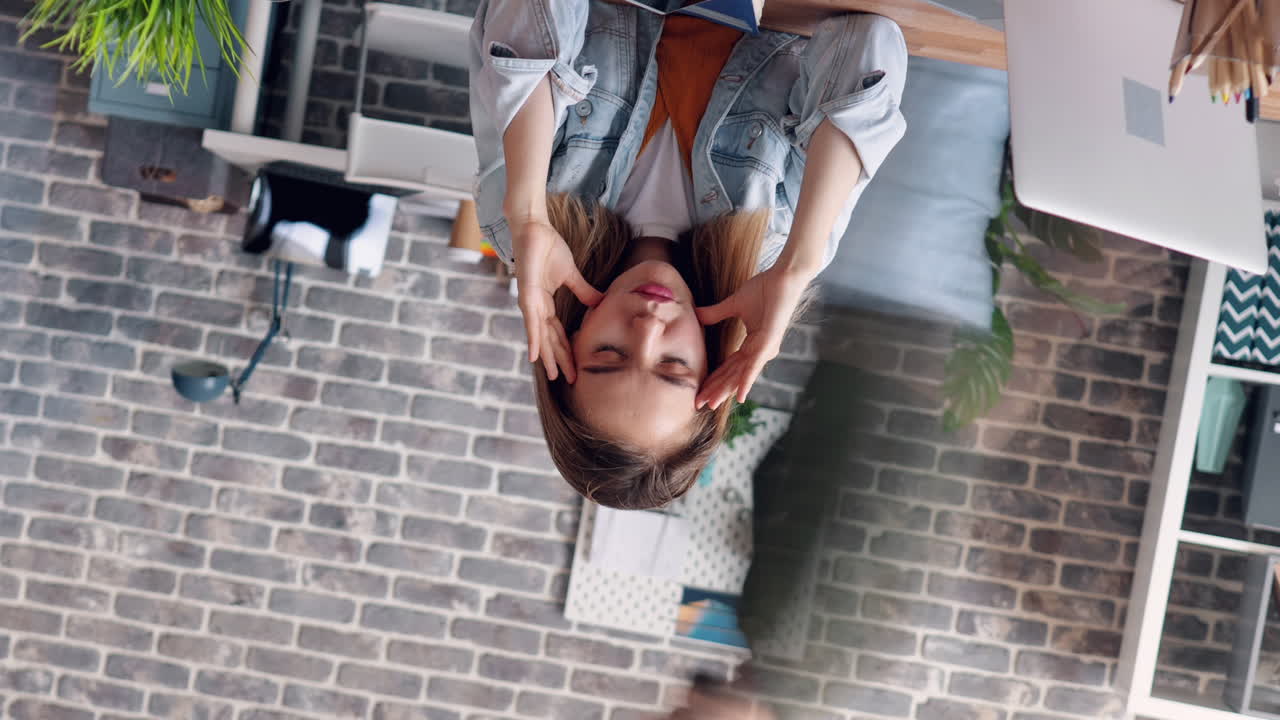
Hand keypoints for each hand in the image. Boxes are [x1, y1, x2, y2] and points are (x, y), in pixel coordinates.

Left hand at [512, 218, 602, 382]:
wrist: (534, 229)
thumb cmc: (548, 248)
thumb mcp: (570, 274)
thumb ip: (583, 291)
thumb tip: (600, 303)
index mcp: (545, 304)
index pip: (558, 333)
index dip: (567, 350)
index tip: (576, 368)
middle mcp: (536, 307)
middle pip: (550, 340)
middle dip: (559, 360)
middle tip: (568, 380)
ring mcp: (530, 303)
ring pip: (541, 336)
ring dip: (548, 357)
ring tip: (554, 375)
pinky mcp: (526, 295)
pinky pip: (531, 322)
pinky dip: (533, 339)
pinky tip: (535, 356)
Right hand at [694, 267, 809, 409]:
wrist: (784, 277)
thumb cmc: (765, 289)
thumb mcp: (734, 304)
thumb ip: (716, 313)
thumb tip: (696, 315)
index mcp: (752, 345)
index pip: (729, 367)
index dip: (714, 379)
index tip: (699, 391)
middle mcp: (760, 351)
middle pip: (733, 375)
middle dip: (715, 390)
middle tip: (698, 404)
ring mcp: (765, 349)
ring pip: (741, 374)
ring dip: (725, 390)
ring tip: (711, 404)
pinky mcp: (769, 342)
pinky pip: (754, 365)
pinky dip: (746, 380)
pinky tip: (740, 395)